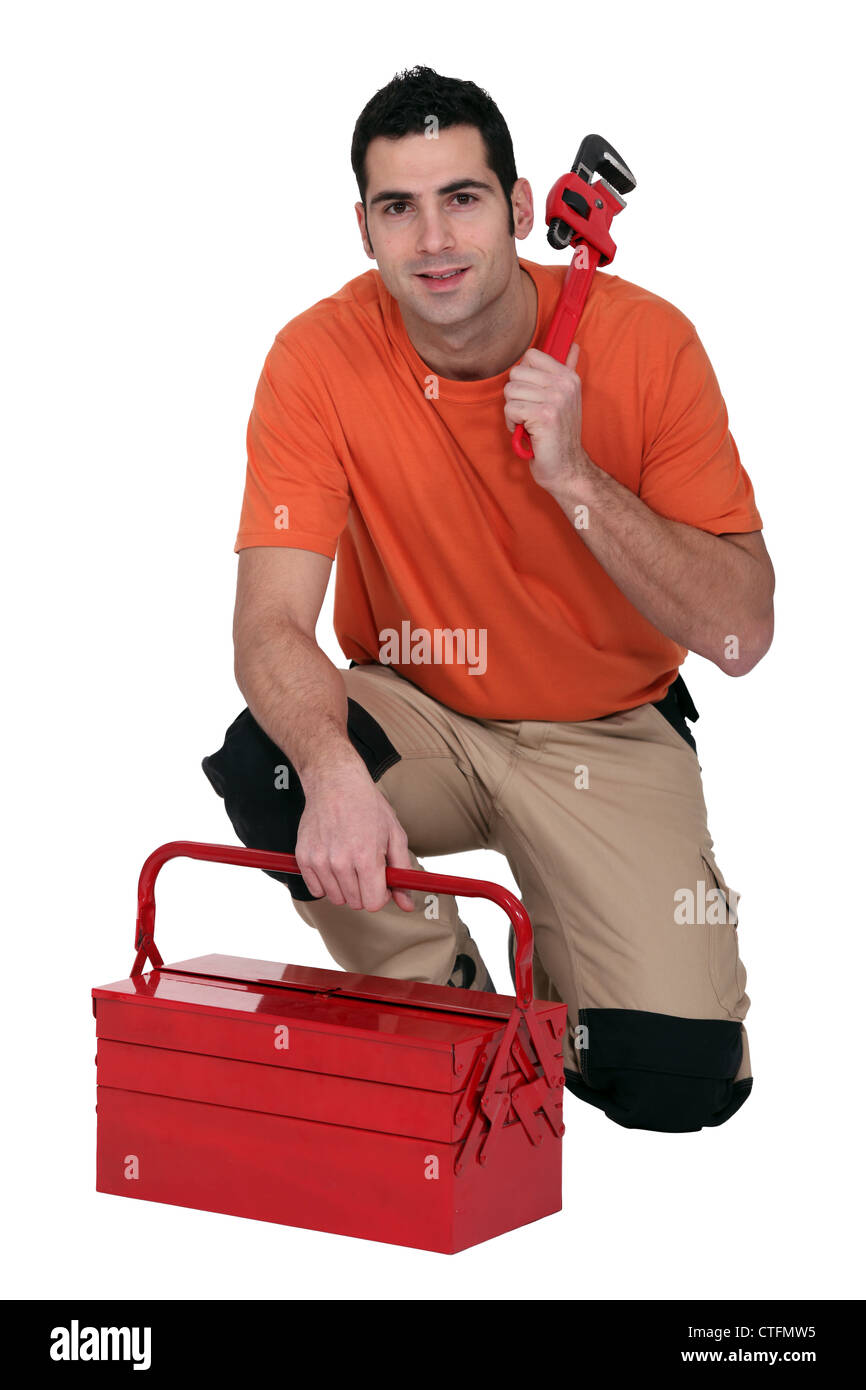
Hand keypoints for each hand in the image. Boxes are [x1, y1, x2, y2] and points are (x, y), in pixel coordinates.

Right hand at [295, 761, 414, 912]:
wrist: (335, 783)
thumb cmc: (368, 806)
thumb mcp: (394, 835)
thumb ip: (401, 873)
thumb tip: (407, 905)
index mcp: (366, 857)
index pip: (373, 903)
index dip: (381, 896)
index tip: (380, 883)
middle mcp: (340, 862)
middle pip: (355, 903)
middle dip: (364, 890)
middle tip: (365, 867)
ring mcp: (319, 860)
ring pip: (335, 898)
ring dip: (345, 887)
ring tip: (349, 861)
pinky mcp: (303, 857)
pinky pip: (316, 889)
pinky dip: (325, 882)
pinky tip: (333, 862)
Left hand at [504, 341, 595, 495]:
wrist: (566, 468)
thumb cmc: (560, 435)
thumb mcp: (568, 399)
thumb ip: (567, 370)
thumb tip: (572, 346)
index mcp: (568, 377)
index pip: (531, 356)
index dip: (523, 376)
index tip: (532, 393)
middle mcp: (564, 385)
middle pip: (516, 374)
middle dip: (515, 396)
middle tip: (529, 413)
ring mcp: (555, 400)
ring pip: (510, 392)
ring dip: (513, 412)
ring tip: (528, 423)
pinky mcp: (543, 416)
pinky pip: (511, 409)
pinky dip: (512, 424)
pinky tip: (527, 432)